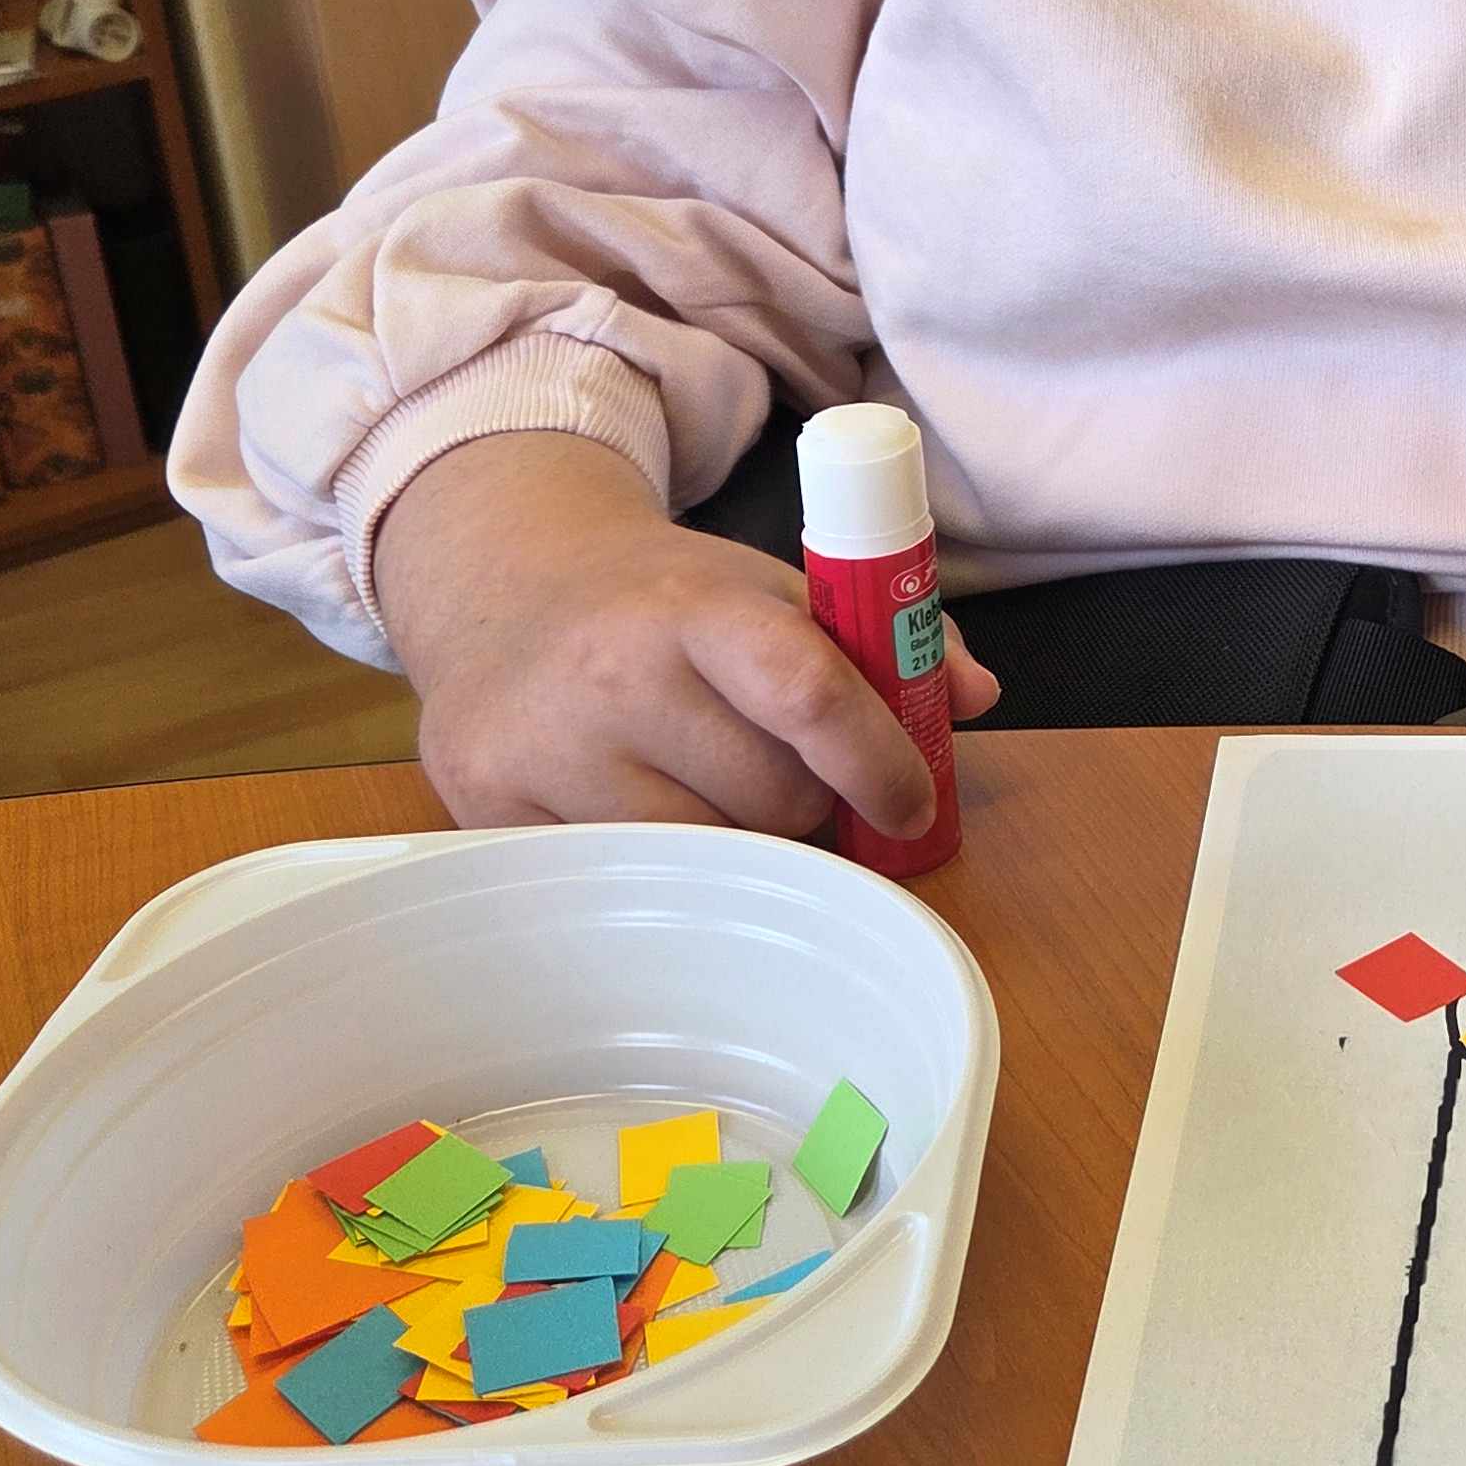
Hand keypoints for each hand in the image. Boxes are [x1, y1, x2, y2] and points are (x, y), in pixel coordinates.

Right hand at [373, 429, 999, 832]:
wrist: (501, 584)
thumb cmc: (661, 600)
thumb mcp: (767, 587)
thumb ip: (882, 637)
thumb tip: (972, 697)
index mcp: (694, 606)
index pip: (809, 693)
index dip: (880, 763)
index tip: (911, 805)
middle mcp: (612, 676)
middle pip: (770, 800)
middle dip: (805, 803)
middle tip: (785, 776)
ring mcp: (546, 751)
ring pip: (705, 857)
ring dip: (738, 842)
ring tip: (707, 785)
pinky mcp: (492, 812)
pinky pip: (626, 881)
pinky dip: (662, 866)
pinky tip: (640, 807)